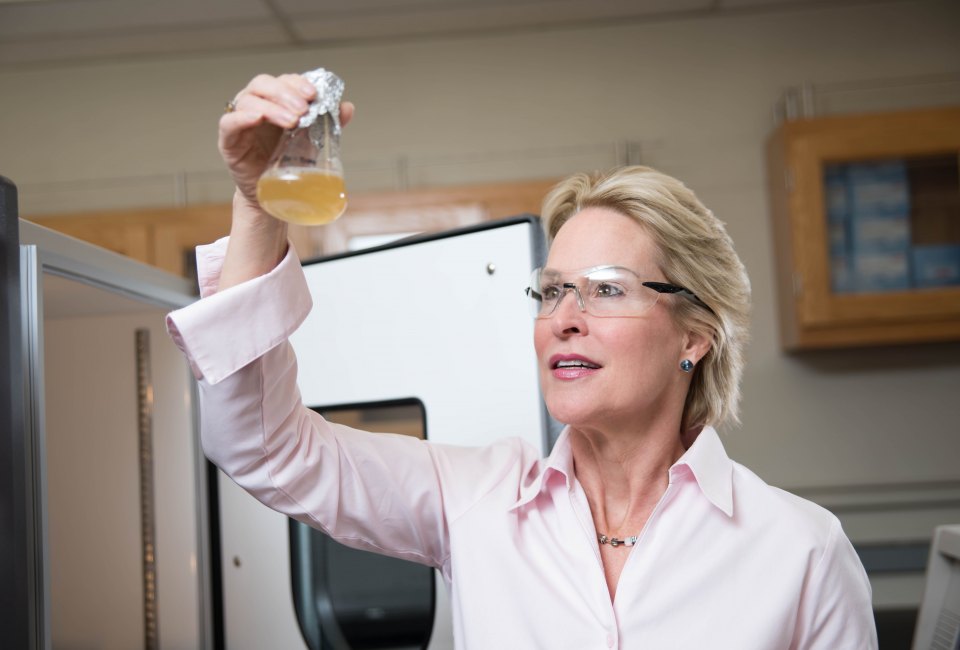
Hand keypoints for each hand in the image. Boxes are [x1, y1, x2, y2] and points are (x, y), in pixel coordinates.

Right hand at [218, 73, 354, 206]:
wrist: (278, 195)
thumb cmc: (293, 163)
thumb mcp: (314, 141)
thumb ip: (329, 123)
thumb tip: (347, 107)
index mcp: (276, 101)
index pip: (283, 81)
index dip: (297, 83)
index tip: (314, 94)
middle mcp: (256, 105)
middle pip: (263, 84)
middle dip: (286, 93)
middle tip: (303, 108)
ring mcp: (241, 121)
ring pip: (248, 100)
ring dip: (271, 107)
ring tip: (291, 121)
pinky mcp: (229, 140)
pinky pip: (229, 122)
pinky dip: (242, 117)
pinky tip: (257, 117)